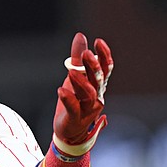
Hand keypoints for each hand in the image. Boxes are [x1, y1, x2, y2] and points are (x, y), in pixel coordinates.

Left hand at [52, 32, 112, 155]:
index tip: (98, 41)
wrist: (69, 131)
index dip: (104, 55)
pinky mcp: (75, 118)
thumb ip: (77, 57)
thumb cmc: (74, 102)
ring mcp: (87, 109)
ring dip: (81, 82)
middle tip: (86, 54)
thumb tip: (80, 35)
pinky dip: (68, 99)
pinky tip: (60, 90)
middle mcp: (96, 97)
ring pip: (89, 94)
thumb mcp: (75, 76)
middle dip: (93, 66)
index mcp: (98, 86)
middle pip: (98, 79)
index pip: (106, 69)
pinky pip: (73, 108)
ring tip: (70, 72)